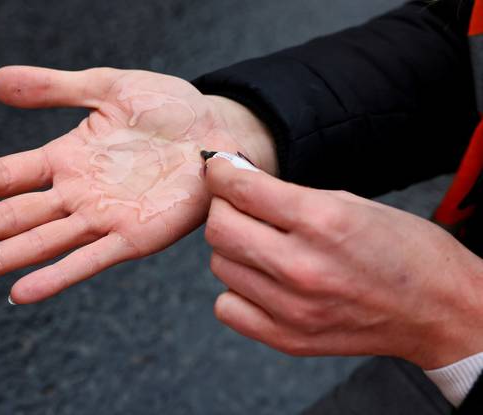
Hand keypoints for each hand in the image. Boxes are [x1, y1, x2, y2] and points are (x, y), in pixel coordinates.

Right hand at [0, 66, 274, 303]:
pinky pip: (91, 259)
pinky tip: (22, 292)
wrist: (219, 131)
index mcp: (69, 157)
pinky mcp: (135, 236)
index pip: (9, 172)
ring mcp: (104, 217)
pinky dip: (57, 276)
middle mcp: (79, 193)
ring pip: (42, 242)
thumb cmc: (168, 110)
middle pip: (14, 214)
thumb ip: (55, 87)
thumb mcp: (108, 87)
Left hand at [204, 157, 482, 368]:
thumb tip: (238, 183)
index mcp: (322, 222)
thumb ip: (289, 195)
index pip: (242, 190)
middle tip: (239, 205)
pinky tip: (261, 280)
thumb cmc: (401, 250)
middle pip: (219, 230)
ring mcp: (292, 309)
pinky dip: (237, 289)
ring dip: (233, 249)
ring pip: (220, 266)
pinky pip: (228, 307)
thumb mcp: (350, 202)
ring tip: (261, 244)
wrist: (436, 309)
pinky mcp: (288, 339)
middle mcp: (301, 268)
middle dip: (223, 207)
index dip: (221, 173)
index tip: (219, 170)